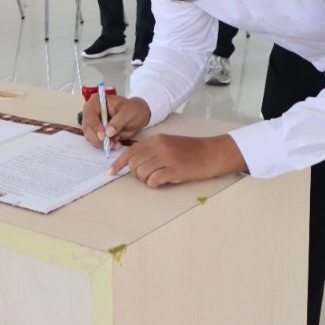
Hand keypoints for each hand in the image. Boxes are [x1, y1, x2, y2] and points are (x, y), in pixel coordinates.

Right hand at [81, 94, 149, 148]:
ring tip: (116, 144)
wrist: (136, 116)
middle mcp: (91, 111)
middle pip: (87, 127)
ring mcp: (92, 122)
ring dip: (101, 143)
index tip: (104, 136)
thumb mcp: (128, 113)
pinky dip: (104, 145)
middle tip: (111, 143)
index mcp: (97, 101)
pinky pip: (95, 141)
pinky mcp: (95, 132)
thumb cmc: (132, 110)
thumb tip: (108, 132)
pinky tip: (115, 144)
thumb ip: (118, 122)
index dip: (95, 125)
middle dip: (98, 138)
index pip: (89, 114)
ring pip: (89, 136)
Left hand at [110, 133, 247, 187]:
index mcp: (155, 140)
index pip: (130, 151)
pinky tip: (162, 182)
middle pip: (133, 164)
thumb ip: (151, 150)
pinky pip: (153, 180)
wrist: (212, 153)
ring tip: (157, 178)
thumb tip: (133, 162)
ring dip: (146, 180)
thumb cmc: (191, 150)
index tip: (112, 172)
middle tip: (148, 176)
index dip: (119, 163)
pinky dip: (154, 184)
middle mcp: (158, 147)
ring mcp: (166, 158)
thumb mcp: (168, 143)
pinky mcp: (174, 170)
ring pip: (141, 173)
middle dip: (136, 174)